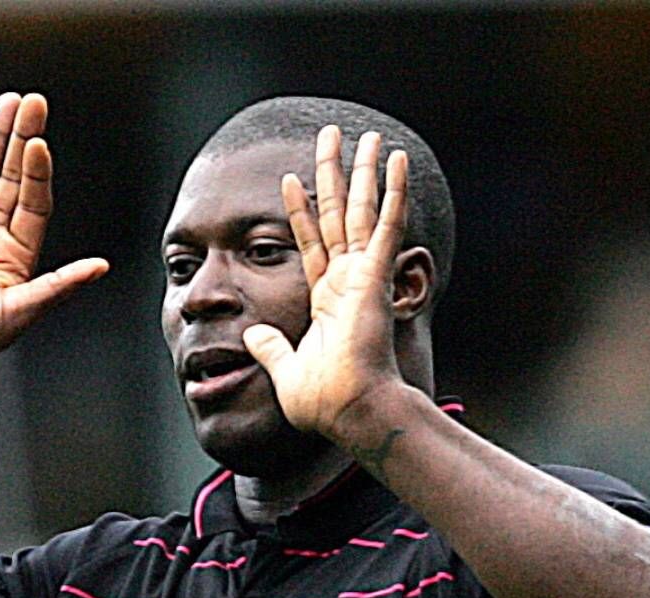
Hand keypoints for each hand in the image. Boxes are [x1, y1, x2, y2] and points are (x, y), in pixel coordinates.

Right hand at [0, 92, 108, 367]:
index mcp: (14, 256)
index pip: (33, 202)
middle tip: (32, 103)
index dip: (37, 172)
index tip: (36, 144)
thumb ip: (56, 286)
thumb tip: (100, 267)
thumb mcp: (16, 313)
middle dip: (22, 139)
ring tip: (9, 103)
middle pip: (12, 178)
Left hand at [241, 127, 412, 452]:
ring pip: (362, 210)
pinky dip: (394, 192)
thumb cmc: (323, 400)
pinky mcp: (377, 277)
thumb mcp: (284, 368)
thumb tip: (251, 335)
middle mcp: (347, 280)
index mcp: (327, 298)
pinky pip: (387, 226)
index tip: (288, 179)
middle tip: (333, 136)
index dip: (299, 210)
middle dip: (334, 174)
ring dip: (365, 171)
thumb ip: (269, 348)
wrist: (348, 411)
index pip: (310, 242)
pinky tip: (398, 160)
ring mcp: (364, 276)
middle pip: (338, 214)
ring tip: (367, 135)